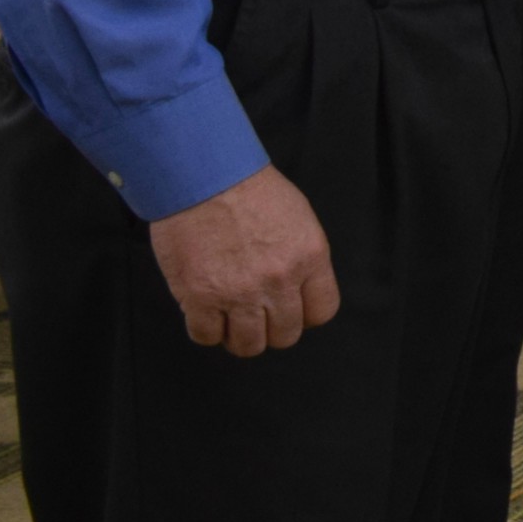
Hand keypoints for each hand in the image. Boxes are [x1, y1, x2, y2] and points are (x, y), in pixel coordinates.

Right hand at [149, 164, 340, 355]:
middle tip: (257, 316)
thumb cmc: (249, 189)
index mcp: (309, 257)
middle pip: (285, 335)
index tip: (291, 310)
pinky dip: (206, 331)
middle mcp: (279, 280)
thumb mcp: (298, 219)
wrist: (204, 177)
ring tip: (231, 319)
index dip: (305, 315)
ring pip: (248, 345)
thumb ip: (302, 257)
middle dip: (272, 329)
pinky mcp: (200, 297)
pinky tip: (206, 314)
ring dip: (240, 337)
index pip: (322, 311)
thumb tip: (299, 288)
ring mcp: (239, 292)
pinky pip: (206, 336)